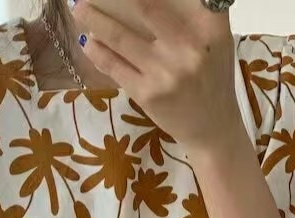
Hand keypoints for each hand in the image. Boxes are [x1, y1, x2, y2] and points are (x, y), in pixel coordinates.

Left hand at [72, 0, 243, 153]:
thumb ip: (194, 15)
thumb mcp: (215, 41)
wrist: (211, 128)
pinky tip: (89, 43)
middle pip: (145, 7)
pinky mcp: (147, 94)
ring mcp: (165, 72)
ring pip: (121, 38)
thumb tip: (145, 1)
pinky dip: (99, 53)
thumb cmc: (210, 78)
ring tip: (78, 8)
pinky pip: (115, 67)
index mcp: (209, 28)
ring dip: (95, 20)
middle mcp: (188, 47)